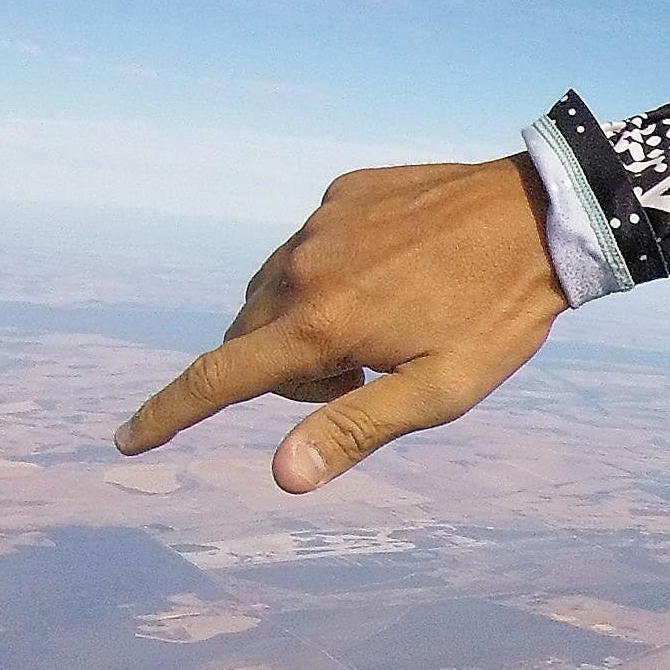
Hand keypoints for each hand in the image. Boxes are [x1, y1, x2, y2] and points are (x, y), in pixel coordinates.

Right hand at [114, 156, 566, 492]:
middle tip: (363, 377)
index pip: (220, 379)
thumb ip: (355, 430)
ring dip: (304, 324)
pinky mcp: (344, 193)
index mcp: (318, 323)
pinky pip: (312, 246)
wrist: (542, 216)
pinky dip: (332, 275)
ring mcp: (321, 223)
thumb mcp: (439, 393)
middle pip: (250, 340)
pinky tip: (397, 276)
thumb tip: (282, 477)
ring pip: (275, 291)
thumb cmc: (498, 316)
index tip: (128, 441)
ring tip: (385, 329)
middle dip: (285, 374)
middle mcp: (303, 267)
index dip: (169, 415)